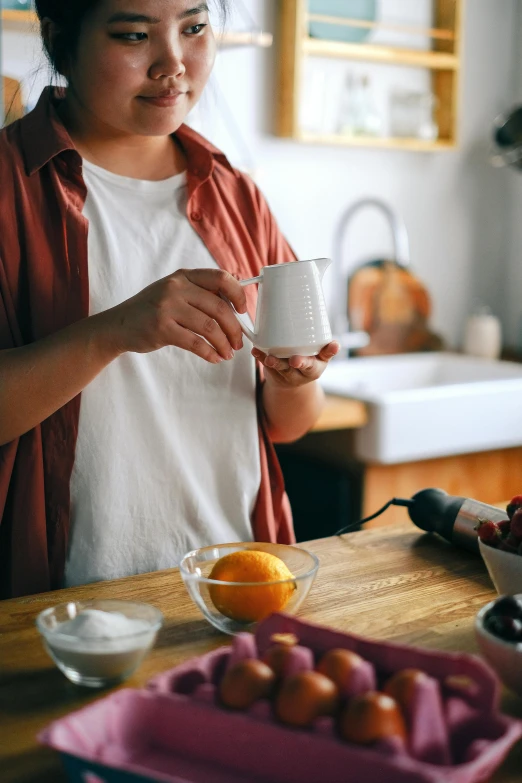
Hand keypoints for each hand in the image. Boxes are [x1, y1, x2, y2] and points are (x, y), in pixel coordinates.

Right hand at [102, 269, 246, 362]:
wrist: (118, 325)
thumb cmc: (151, 310)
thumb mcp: (173, 292)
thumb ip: (199, 293)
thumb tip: (234, 305)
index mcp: (183, 276)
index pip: (221, 278)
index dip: (238, 294)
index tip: (243, 311)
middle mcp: (176, 288)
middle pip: (219, 307)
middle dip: (234, 328)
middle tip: (238, 343)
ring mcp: (167, 307)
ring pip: (210, 327)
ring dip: (223, 343)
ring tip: (227, 353)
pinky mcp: (161, 328)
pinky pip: (195, 343)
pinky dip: (209, 353)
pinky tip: (214, 358)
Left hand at [252, 342, 339, 387]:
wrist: (291, 381)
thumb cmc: (307, 362)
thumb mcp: (319, 358)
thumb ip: (325, 349)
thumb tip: (333, 340)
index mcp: (317, 366)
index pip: (326, 357)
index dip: (329, 352)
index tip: (334, 345)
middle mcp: (304, 372)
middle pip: (303, 367)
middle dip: (300, 363)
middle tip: (295, 360)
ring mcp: (288, 375)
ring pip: (282, 368)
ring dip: (276, 362)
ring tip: (270, 358)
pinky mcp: (274, 374)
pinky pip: (267, 366)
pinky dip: (261, 357)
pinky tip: (255, 350)